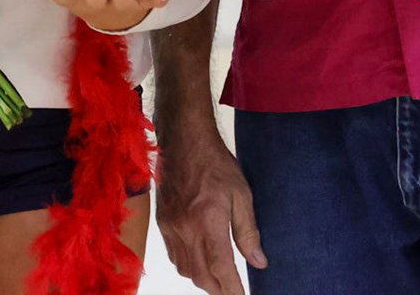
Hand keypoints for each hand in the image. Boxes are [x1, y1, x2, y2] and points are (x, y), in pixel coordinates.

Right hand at [155, 106, 265, 293]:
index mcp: (207, 221)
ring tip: (219, 278)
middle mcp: (185, 228)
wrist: (183, 140)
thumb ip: (248, 231)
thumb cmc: (215, 163)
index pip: (221, 268)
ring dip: (202, 279)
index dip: (233, 289)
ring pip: (185, 269)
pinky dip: (187, 265)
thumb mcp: (241, 194)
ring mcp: (170, 226)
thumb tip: (258, 262)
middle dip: (218, 290)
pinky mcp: (161, 221)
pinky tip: (199, 259)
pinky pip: (173, 255)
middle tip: (233, 291)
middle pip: (200, 276)